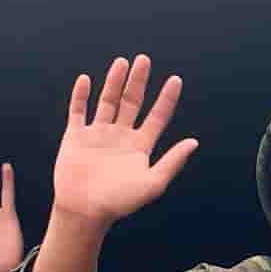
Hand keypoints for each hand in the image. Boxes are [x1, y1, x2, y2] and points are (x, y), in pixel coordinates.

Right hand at [52, 53, 197, 229]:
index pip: (157, 117)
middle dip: (138, 81)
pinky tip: (86, 79)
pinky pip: (78, 111)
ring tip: (122, 62)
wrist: (85, 211)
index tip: (175, 80)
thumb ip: (173, 162)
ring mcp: (98, 134)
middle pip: (132, 102)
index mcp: (140, 146)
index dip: (166, 99)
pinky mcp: (76, 137)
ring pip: (108, 101)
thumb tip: (194, 142)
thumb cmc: (120, 202)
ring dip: (114, 82)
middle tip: (144, 60)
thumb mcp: (152, 183)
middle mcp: (121, 136)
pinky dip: (81, 95)